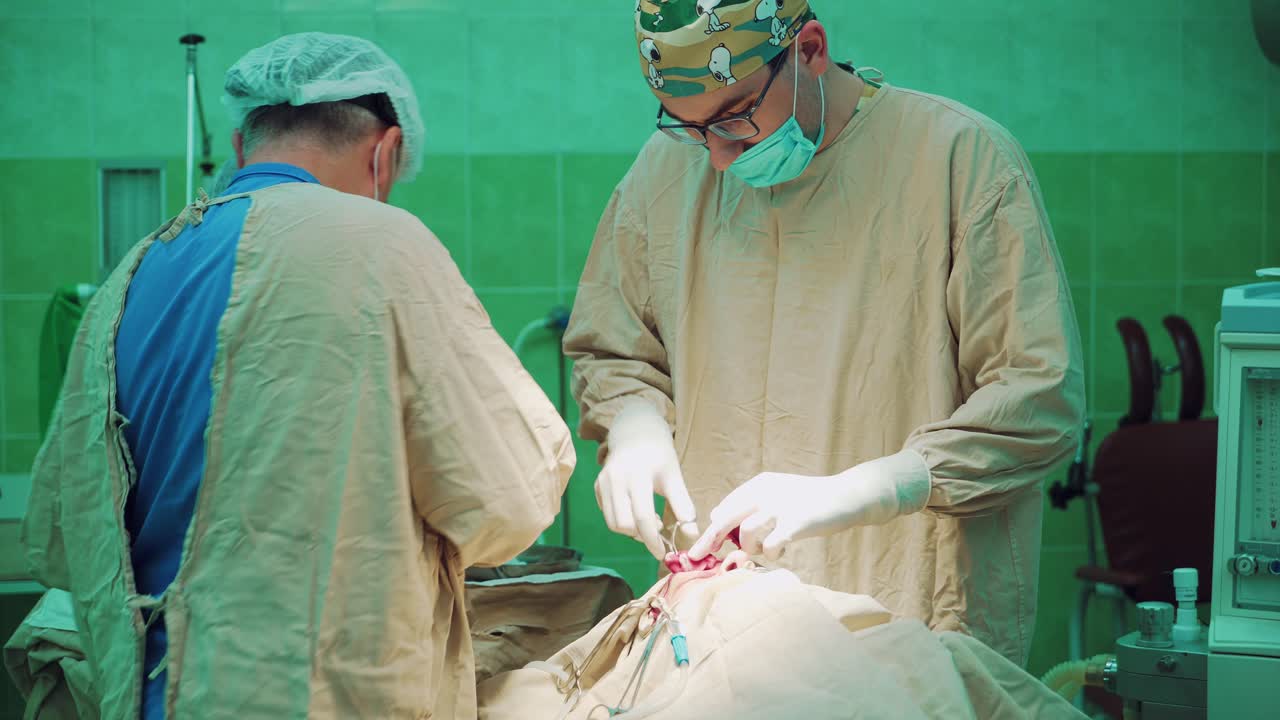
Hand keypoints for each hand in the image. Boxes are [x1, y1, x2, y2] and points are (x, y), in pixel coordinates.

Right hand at [597, 403, 698, 558]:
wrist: (636, 430)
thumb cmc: (659, 455)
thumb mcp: (675, 477)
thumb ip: (684, 506)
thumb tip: (692, 536)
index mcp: (638, 475)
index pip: (642, 518)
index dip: (652, 540)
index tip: (663, 553)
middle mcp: (616, 479)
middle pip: (625, 524)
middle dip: (642, 535)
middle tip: (658, 529)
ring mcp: (603, 482)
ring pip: (613, 523)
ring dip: (631, 530)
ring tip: (648, 520)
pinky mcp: (597, 486)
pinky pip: (607, 514)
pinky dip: (622, 521)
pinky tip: (635, 510)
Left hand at [688, 450, 931, 561]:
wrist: (847, 495)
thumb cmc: (811, 499)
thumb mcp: (779, 493)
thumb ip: (754, 506)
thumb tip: (722, 523)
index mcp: (760, 483)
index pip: (726, 507)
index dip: (713, 528)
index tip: (704, 545)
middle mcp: (766, 492)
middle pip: (726, 518)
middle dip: (709, 540)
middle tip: (697, 556)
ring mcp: (781, 506)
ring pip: (747, 534)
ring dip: (751, 548)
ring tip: (765, 549)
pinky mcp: (796, 522)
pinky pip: (770, 545)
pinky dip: (770, 553)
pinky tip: (780, 550)